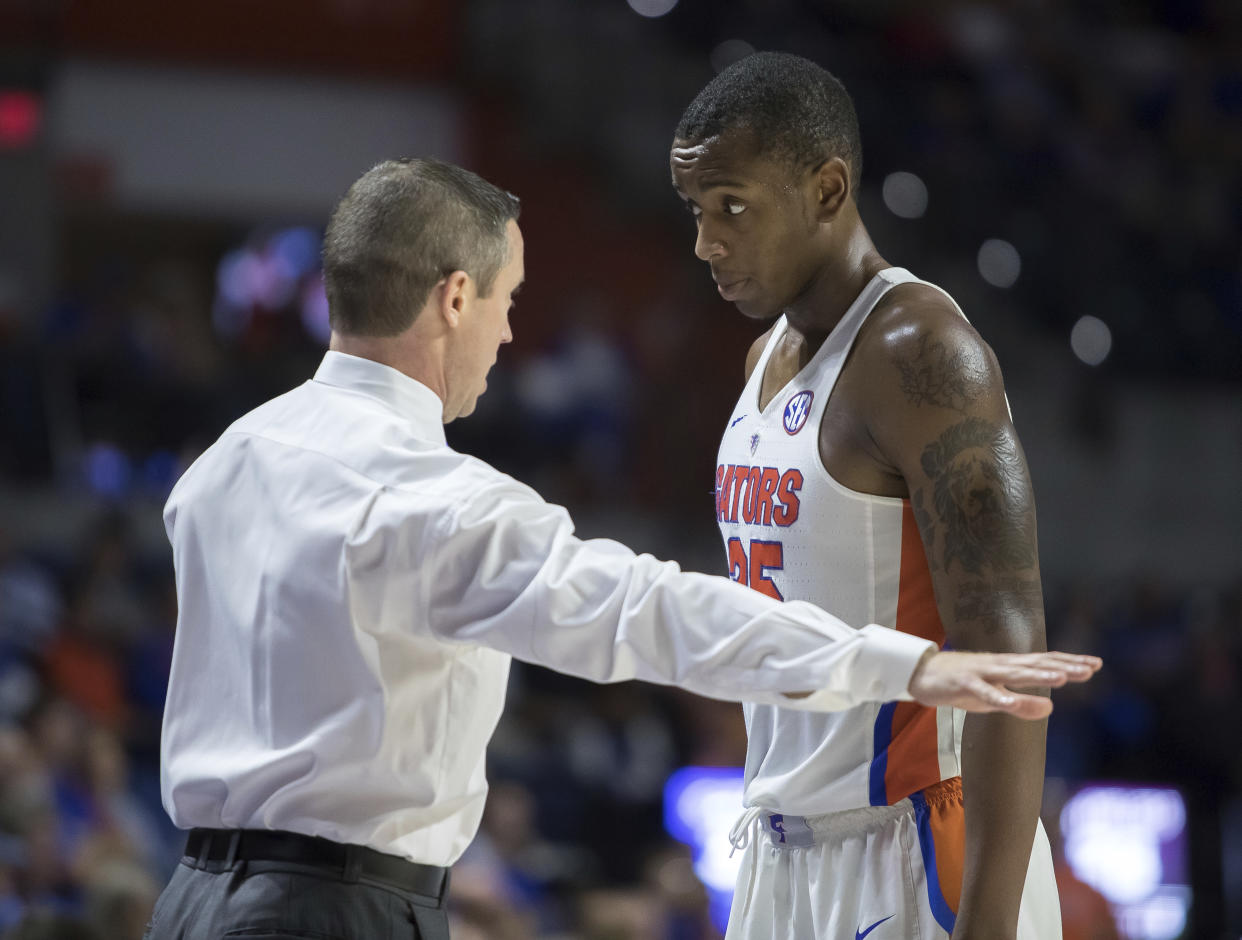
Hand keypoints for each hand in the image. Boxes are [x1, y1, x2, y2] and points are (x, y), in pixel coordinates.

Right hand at [907, 650, 1100, 718]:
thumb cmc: (961, 685)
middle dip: (1063, 666)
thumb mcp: (995, 699)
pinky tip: (1011, 704)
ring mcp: (982, 672)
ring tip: (1062, 679)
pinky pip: (983, 692)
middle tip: (1091, 668)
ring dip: (1038, 676)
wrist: (922, 674)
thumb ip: (1022, 704)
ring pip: (1014, 674)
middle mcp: (999, 665)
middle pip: (1035, 665)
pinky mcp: (963, 683)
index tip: (1096, 664)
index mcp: (1008, 667)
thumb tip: (1051, 709)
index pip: (1044, 663)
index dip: (1068, 663)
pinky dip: (998, 697)